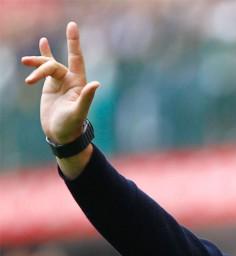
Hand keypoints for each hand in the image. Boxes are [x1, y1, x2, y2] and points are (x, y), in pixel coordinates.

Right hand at [22, 21, 99, 143]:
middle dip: (43, 62)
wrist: (61, 134)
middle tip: (35, 57)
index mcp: (79, 83)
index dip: (74, 42)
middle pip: (55, 64)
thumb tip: (96, 84)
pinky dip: (41, 58)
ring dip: (36, 66)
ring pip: (47, 66)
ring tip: (24, 65)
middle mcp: (71, 79)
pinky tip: (41, 45)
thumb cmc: (71, 126)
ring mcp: (60, 81)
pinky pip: (45, 68)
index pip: (77, 58)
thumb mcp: (78, 112)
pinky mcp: (50, 85)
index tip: (71, 25)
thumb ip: (86, 97)